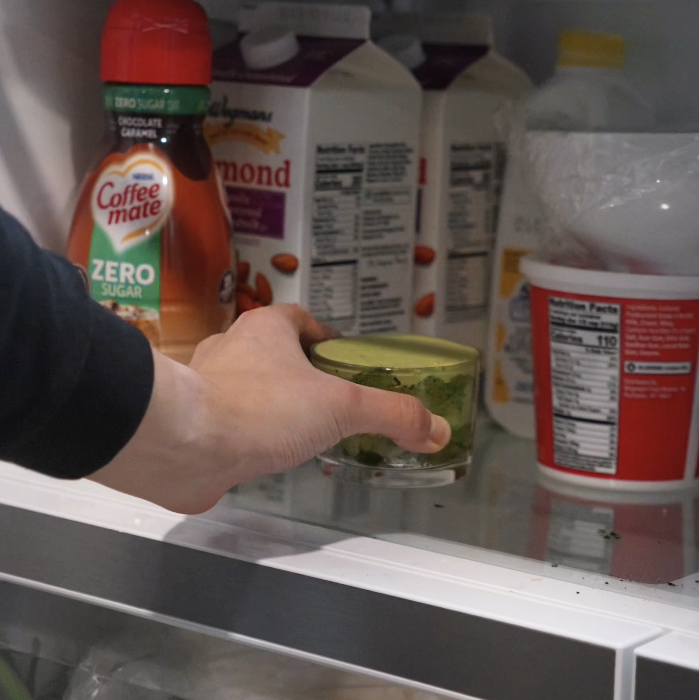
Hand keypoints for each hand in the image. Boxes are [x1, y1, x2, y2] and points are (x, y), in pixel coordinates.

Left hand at [90, 305, 450, 512]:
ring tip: (306, 434)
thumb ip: (392, 415)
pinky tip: (268, 458)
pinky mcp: (193, 422)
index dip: (326, 339)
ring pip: (250, 388)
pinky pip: (229, 422)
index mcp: (266, 330)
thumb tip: (435, 428)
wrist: (183, 446)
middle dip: (303, 377)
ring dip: (275, 406)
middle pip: (276, 355)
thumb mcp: (341, 408)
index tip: (345, 364)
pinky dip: (250, 436)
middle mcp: (233, 350)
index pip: (301, 320)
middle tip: (334, 405)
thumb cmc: (260, 409)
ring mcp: (208, 386)